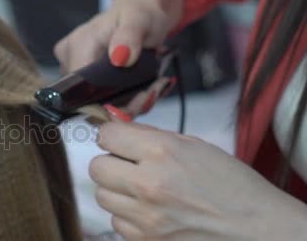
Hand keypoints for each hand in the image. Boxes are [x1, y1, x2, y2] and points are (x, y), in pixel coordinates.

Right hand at [55, 0, 176, 116]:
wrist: (139, 12)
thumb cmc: (139, 13)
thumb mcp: (140, 19)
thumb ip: (129, 36)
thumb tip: (119, 57)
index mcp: (77, 46)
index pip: (81, 90)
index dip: (108, 101)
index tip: (139, 97)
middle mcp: (68, 59)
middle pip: (89, 100)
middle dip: (122, 104)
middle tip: (150, 92)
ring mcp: (72, 69)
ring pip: (96, 103)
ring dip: (125, 104)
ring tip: (148, 88)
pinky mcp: (81, 76)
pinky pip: (100, 99)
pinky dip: (122, 100)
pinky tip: (138, 89)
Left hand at [89, 121, 306, 240]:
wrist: (257, 230)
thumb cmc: (232, 185)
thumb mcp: (194, 146)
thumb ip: (151, 135)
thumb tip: (117, 125)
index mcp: (162, 151)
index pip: (106, 136)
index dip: (112, 136)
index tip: (119, 140)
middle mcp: (148, 183)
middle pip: (97, 168)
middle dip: (111, 163)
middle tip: (130, 166)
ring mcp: (145, 217)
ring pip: (102, 196)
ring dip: (118, 191)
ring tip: (144, 190)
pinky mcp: (145, 240)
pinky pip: (117, 222)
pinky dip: (129, 216)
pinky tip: (152, 212)